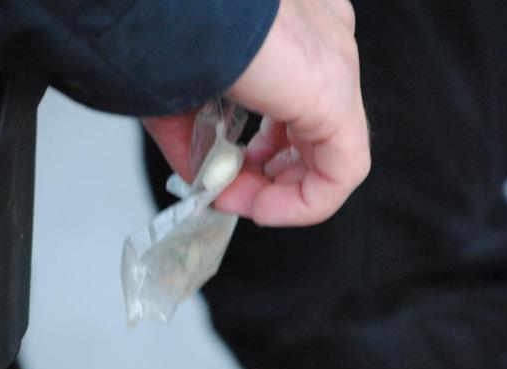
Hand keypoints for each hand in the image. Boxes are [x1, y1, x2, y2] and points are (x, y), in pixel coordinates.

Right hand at [144, 0, 369, 226]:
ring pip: (330, 154)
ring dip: (281, 192)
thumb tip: (202, 181)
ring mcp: (336, 63)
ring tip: (238, 202)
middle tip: (226, 192)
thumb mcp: (178, 95)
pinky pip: (341, 171)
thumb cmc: (166, 27)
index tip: (221, 175)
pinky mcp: (335, 95)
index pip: (293, 107)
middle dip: (268, 176)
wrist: (165, 3)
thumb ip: (195, 142)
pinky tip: (263, 209)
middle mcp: (324, 40)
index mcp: (292, 28)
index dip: (257, 154)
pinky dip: (303, 203)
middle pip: (313, 134)